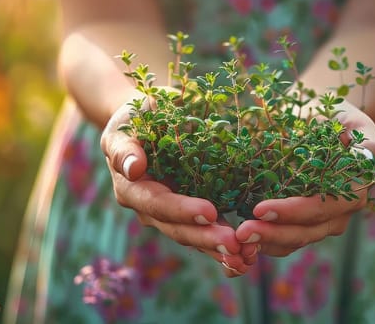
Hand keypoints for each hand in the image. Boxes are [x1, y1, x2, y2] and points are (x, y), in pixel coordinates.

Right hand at [101, 99, 255, 275]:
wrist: (146, 121)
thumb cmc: (136, 117)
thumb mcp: (125, 125)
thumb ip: (125, 147)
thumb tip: (134, 168)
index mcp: (132, 189)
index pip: (157, 203)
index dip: (182, 210)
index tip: (209, 212)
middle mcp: (149, 209)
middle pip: (177, 229)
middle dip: (206, 238)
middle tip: (235, 244)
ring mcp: (170, 216)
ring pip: (194, 238)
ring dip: (219, 250)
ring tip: (246, 257)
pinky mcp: (189, 216)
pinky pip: (205, 235)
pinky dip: (225, 248)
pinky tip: (249, 257)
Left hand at [235, 101, 374, 256]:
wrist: (320, 119)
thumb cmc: (331, 113)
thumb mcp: (348, 116)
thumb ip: (359, 133)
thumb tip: (366, 153)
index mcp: (357, 183)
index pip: (324, 204)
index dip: (294, 211)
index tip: (260, 208)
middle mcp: (346, 206)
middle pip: (311, 229)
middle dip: (275, 232)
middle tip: (242, 231)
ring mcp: (329, 219)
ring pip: (299, 239)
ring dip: (269, 241)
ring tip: (239, 238)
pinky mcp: (310, 224)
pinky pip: (290, 242)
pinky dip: (268, 244)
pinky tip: (244, 242)